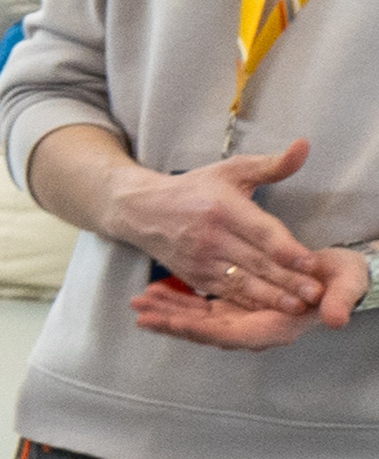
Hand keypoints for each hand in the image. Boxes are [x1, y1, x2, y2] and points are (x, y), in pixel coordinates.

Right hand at [103, 139, 324, 312]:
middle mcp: (211, 239)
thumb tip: (303, 147)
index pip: (262, 232)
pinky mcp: (193, 278)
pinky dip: (246, 304)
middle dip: (287, 280)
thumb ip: (271, 164)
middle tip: (314, 294)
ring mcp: (201, 262)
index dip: (287, 249)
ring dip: (270, 298)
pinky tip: (266, 312)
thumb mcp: (232, 169)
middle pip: (256, 263)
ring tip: (296, 307)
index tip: (311, 262)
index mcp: (224, 209)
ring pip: (241, 284)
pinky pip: (224, 294)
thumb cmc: (194, 189)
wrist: (144, 212)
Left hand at [130, 247, 370, 349]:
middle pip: (202, 331)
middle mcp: (249, 330)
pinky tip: (156, 292)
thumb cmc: (343, 281)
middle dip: (171, 322)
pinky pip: (199, 309)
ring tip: (140, 301)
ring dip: (167, 311)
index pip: (227, 334)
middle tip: (141, 312)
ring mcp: (238, 320)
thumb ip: (339, 301)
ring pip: (196, 320)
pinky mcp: (233, 309)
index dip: (200, 329)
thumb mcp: (346, 286)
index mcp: (271, 328)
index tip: (173, 323)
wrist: (336, 277)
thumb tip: (335, 319)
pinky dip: (178, 302)